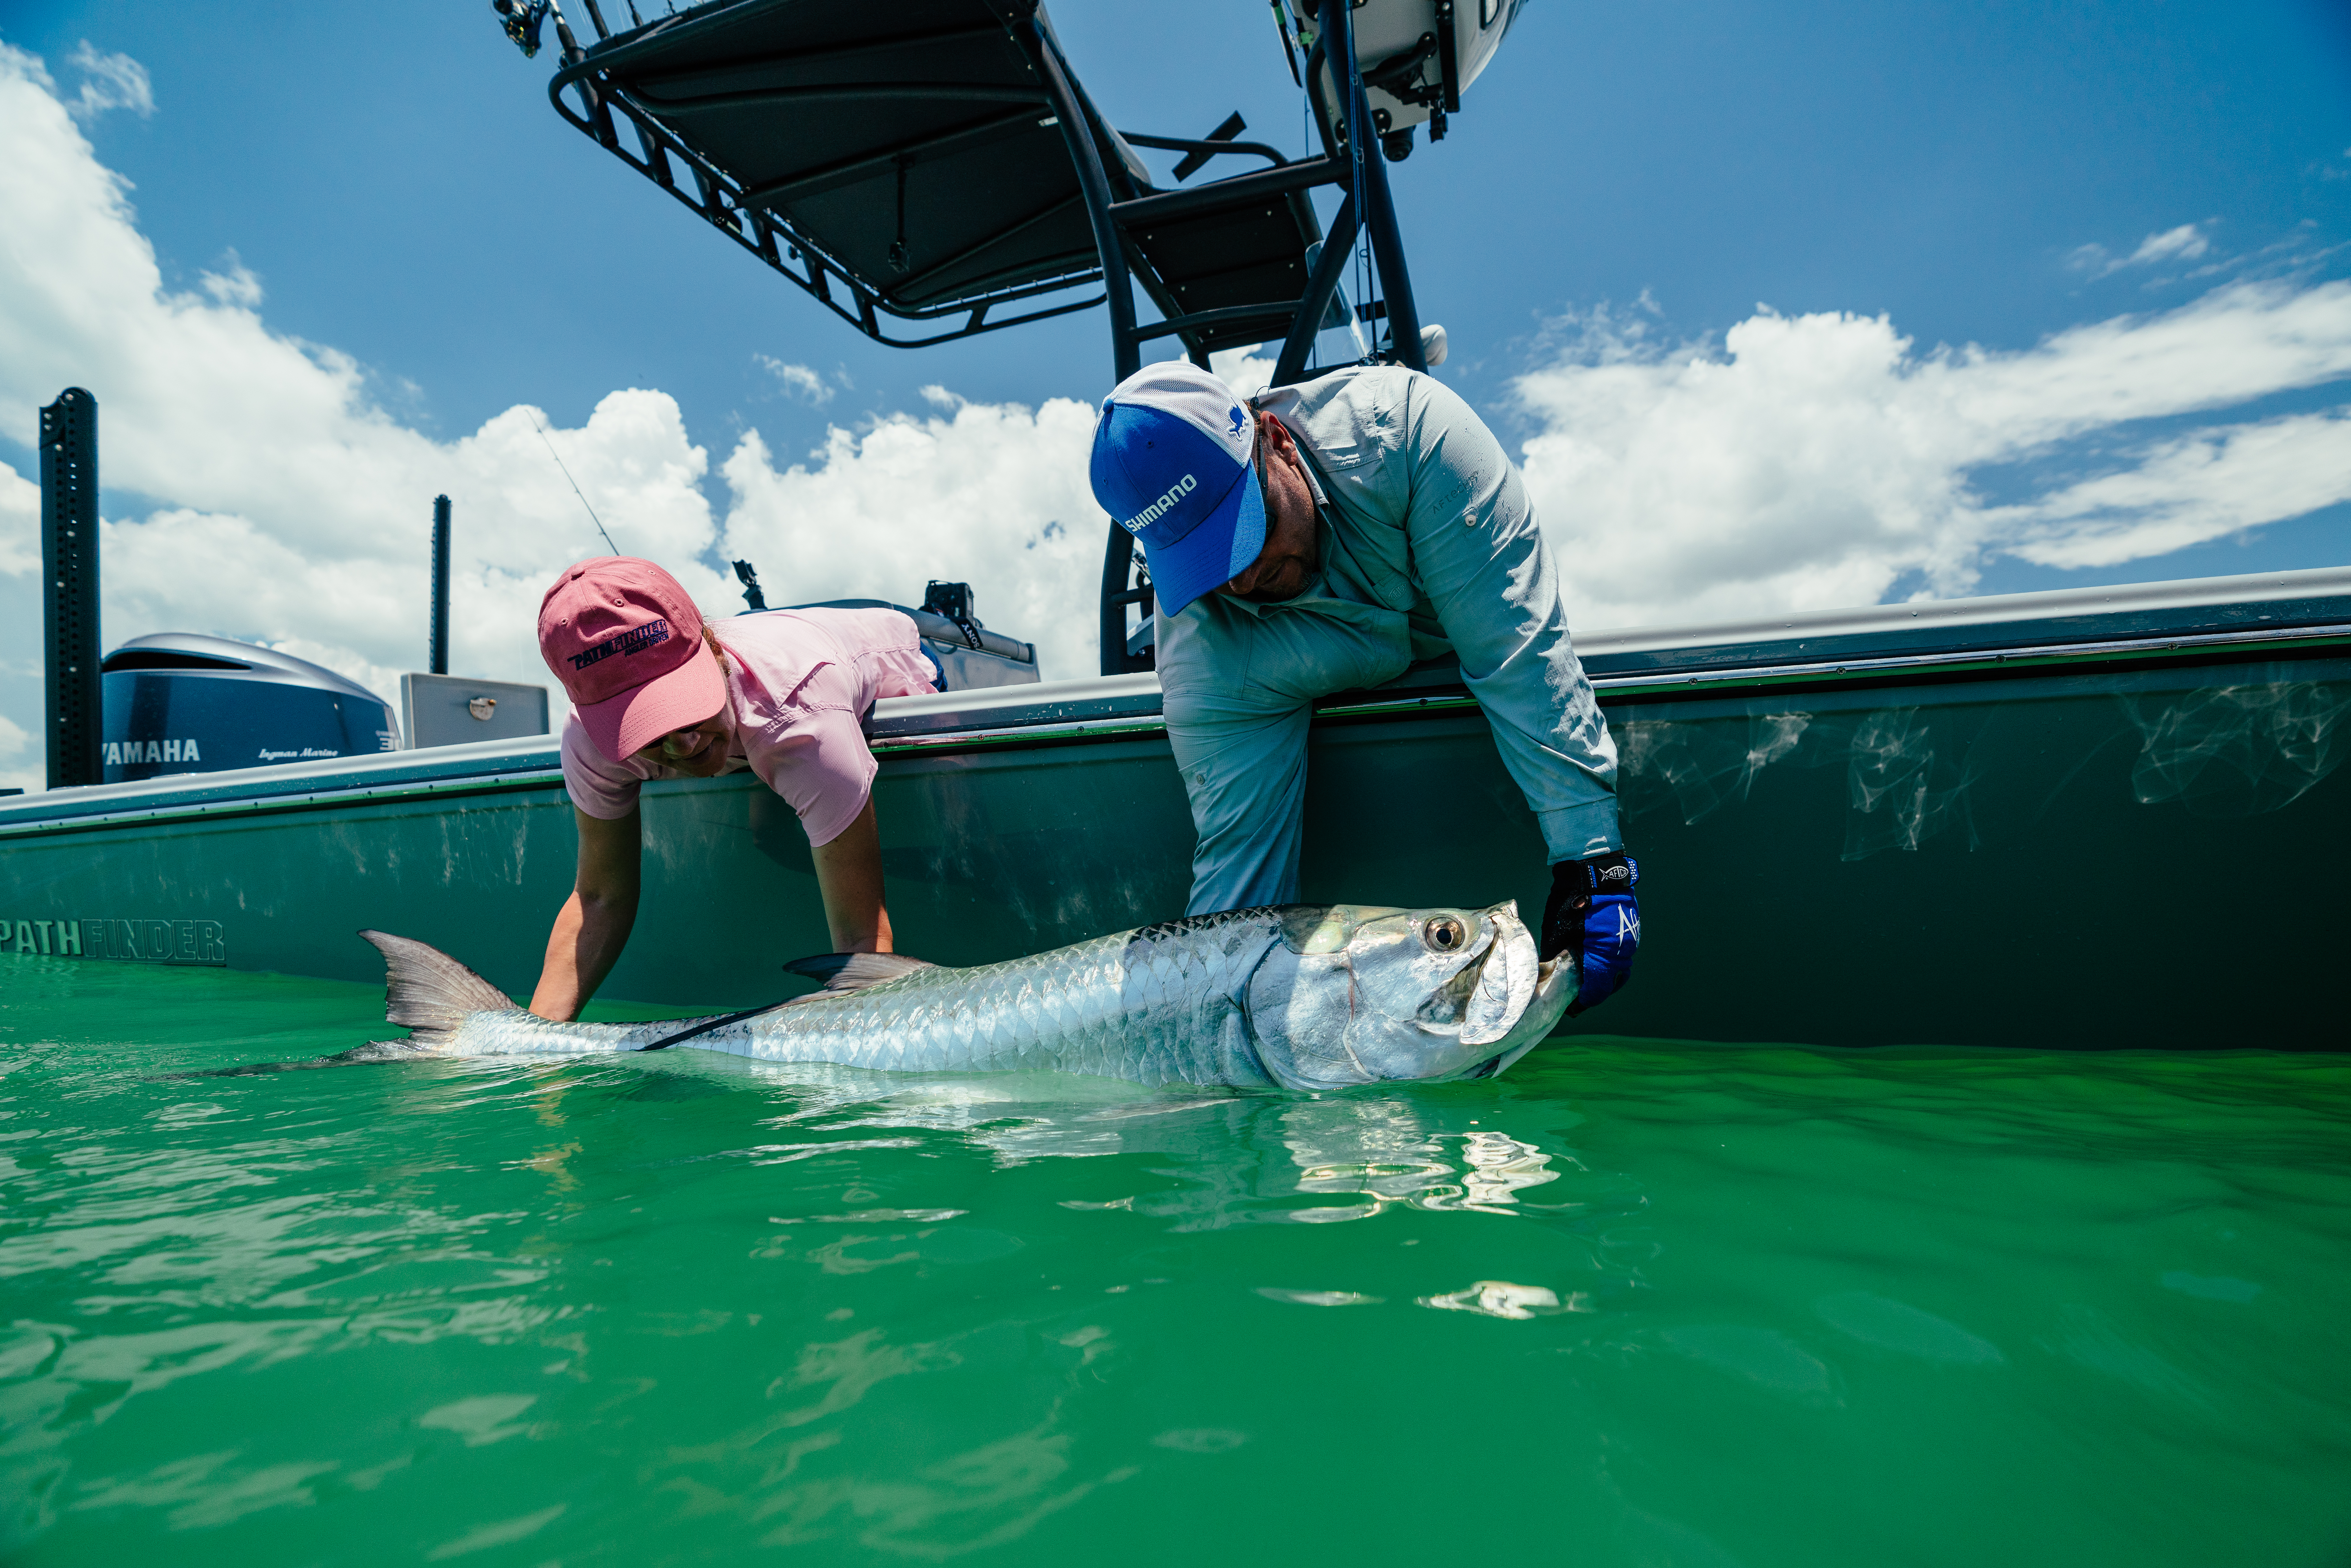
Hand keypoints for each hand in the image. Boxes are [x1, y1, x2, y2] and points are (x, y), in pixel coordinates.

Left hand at [1541, 854, 1640, 1016]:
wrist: (1593, 870)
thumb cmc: (1571, 900)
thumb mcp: (1557, 930)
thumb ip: (1556, 954)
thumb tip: (1550, 968)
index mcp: (1603, 955)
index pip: (1597, 990)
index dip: (1585, 1002)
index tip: (1575, 1008)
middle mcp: (1621, 951)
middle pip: (1612, 983)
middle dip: (1597, 991)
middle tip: (1582, 996)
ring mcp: (1629, 939)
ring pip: (1621, 969)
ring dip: (1607, 977)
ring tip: (1590, 980)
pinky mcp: (1631, 929)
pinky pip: (1624, 953)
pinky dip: (1612, 960)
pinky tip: (1598, 959)